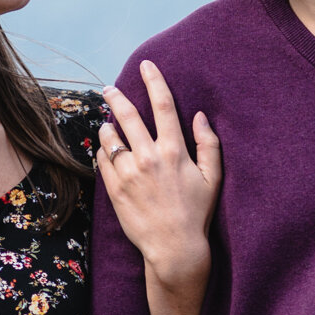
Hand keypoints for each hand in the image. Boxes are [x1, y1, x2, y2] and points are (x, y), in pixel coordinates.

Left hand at [97, 60, 221, 284]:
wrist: (174, 248)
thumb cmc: (196, 213)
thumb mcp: (212, 178)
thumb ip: (209, 145)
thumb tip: (200, 116)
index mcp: (174, 151)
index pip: (164, 105)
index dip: (154, 81)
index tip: (146, 66)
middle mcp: (149, 158)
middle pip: (128, 115)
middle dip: (116, 96)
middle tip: (109, 88)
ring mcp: (129, 174)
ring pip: (110, 137)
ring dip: (108, 126)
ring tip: (109, 125)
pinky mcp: (115, 190)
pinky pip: (102, 160)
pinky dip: (103, 151)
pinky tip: (108, 151)